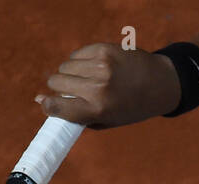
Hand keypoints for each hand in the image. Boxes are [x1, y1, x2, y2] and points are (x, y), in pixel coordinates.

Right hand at [36, 43, 179, 129]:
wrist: (160, 84)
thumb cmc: (128, 107)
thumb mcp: (104, 120)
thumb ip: (73, 114)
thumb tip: (38, 98)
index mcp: (97, 110)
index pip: (56, 106)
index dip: (47, 104)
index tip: (47, 103)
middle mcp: (97, 88)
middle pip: (56, 82)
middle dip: (59, 87)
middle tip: (74, 91)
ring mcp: (100, 66)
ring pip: (64, 66)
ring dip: (70, 73)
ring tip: (88, 80)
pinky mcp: (104, 49)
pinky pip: (77, 54)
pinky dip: (81, 61)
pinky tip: (95, 68)